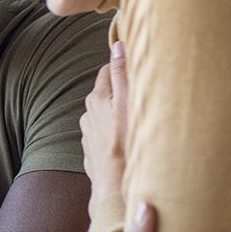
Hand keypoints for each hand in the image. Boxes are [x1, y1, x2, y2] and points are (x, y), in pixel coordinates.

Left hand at [81, 41, 129, 203]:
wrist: (115, 187)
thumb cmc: (125, 143)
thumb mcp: (128, 102)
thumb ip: (122, 73)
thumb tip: (117, 45)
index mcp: (97, 99)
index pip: (107, 71)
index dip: (121, 66)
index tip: (136, 66)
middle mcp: (88, 115)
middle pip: (106, 94)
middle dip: (121, 90)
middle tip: (142, 92)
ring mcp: (89, 135)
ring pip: (105, 116)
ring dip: (118, 114)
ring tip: (138, 119)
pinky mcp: (94, 153)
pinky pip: (106, 137)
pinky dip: (115, 134)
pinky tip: (129, 141)